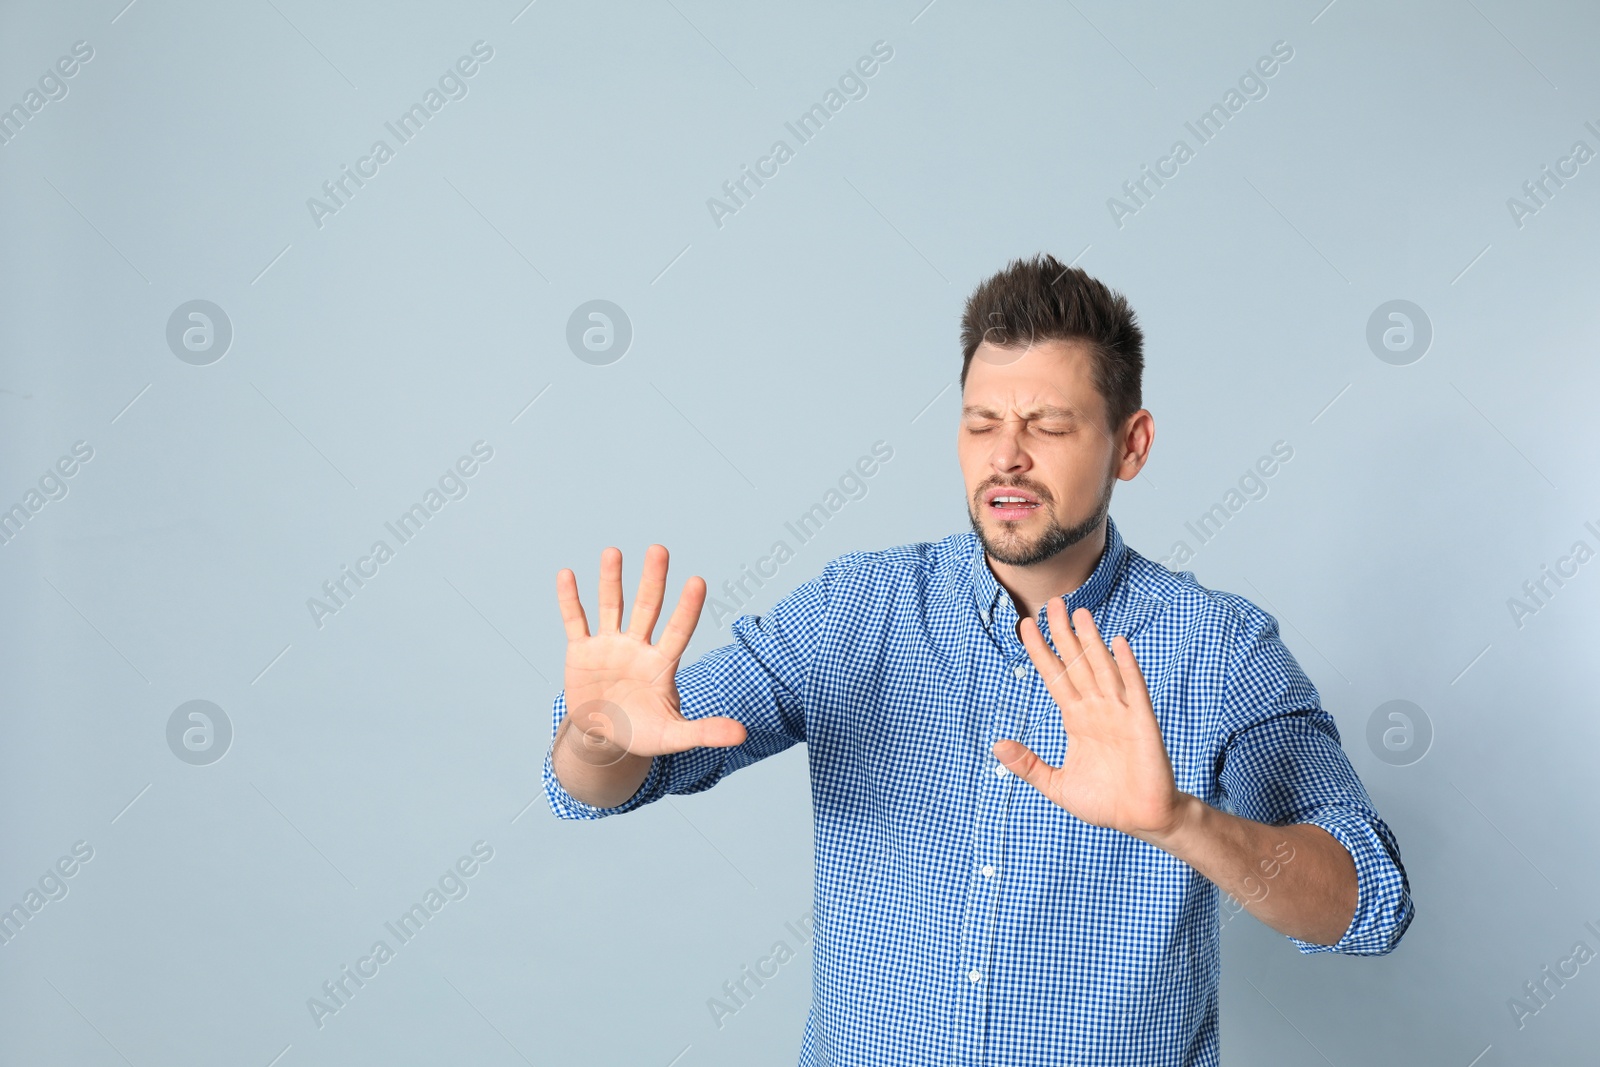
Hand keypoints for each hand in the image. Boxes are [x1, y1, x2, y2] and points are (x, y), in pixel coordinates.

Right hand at [556, 544, 746, 765]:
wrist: (604, 737)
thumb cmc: (643, 732)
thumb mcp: (673, 736)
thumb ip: (705, 731)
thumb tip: (743, 736)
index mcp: (662, 663)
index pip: (679, 631)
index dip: (688, 609)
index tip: (698, 582)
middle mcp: (638, 647)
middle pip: (648, 607)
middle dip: (653, 580)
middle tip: (659, 550)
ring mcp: (609, 646)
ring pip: (612, 606)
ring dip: (612, 580)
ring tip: (613, 552)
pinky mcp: (581, 651)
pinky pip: (576, 621)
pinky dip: (570, 599)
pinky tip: (567, 575)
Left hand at [992, 600, 1185, 841]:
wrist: (1142, 819)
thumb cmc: (1105, 802)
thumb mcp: (1057, 785)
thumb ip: (1029, 766)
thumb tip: (997, 747)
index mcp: (1077, 720)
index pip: (1055, 677)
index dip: (1040, 651)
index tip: (1025, 626)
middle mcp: (1097, 710)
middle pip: (1076, 663)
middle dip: (1063, 634)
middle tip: (1052, 602)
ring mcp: (1120, 713)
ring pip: (1102, 668)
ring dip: (1091, 641)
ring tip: (1079, 612)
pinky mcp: (1142, 723)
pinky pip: (1134, 689)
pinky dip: (1126, 666)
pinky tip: (1118, 643)